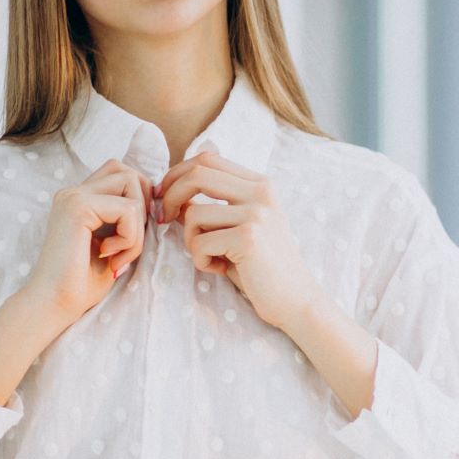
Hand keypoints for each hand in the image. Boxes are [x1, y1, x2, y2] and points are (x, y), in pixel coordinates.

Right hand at [20, 158, 151, 325]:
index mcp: (80, 198)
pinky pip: (128, 210)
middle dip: (143, 208)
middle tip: (129, 243)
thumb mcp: (115, 242)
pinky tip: (110, 257)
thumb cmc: (84, 282)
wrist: (56, 305)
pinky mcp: (78, 207)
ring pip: (132, 186)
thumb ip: (128, 217)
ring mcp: (73, 196)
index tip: (135, 235)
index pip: (123, 174)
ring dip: (137, 227)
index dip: (140, 199)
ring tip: (118, 255)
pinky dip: (130, 238)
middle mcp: (73, 191)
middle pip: (130, 173)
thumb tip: (158, 199)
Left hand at [156, 150, 322, 331]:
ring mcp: (256, 214)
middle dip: (170, 195)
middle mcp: (261, 193)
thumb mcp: (238, 227)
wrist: (295, 299)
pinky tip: (219, 269)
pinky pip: (200, 242)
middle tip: (162, 219)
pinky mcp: (248, 238)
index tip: (164, 195)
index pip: (208, 159)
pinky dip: (201, 260)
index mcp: (260, 185)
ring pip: (193, 214)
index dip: (178, 173)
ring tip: (207, 257)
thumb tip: (169, 192)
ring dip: (189, 239)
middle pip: (197, 174)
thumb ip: (213, 207)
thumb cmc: (261, 266)